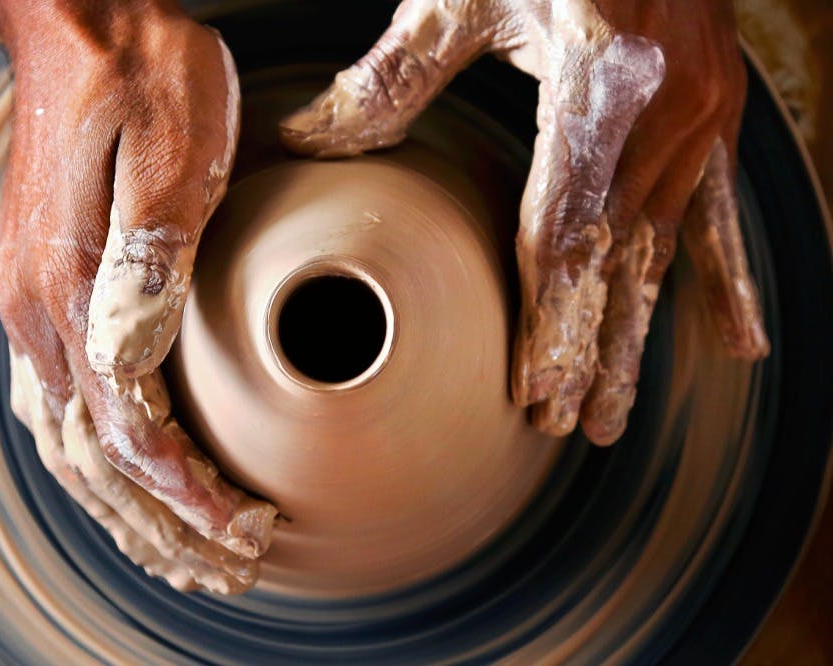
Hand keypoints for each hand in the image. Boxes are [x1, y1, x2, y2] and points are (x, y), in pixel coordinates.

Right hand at [0, 0, 276, 592]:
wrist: (84, 22)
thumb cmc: (143, 76)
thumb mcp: (169, 150)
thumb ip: (150, 256)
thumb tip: (133, 354)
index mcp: (73, 288)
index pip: (133, 432)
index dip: (190, 492)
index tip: (248, 530)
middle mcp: (40, 314)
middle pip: (98, 462)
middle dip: (165, 524)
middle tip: (230, 566)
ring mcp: (34, 307)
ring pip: (73, 447)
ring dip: (129, 510)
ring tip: (185, 553)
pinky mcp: (46, 292)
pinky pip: (63, 407)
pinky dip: (101, 464)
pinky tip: (129, 485)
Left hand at [279, 0, 769, 443]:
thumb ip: (391, 77)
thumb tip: (306, 141)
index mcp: (602, 82)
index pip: (567, 234)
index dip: (549, 322)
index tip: (530, 395)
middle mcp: (665, 111)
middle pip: (616, 264)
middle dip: (588, 353)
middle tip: (566, 428)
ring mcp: (701, 115)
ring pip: (660, 254)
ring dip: (637, 340)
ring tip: (612, 417)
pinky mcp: (713, 112)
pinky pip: (717, 214)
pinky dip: (723, 283)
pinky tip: (737, 345)